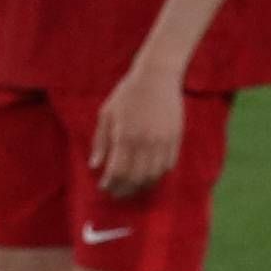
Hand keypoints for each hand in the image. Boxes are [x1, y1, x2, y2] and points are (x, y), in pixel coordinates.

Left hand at [89, 58, 187, 197]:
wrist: (157, 76)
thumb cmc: (127, 93)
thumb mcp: (107, 113)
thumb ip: (100, 141)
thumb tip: (95, 165)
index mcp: (125, 136)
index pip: (117, 171)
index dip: (110, 183)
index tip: (104, 187)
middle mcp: (145, 142)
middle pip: (135, 178)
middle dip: (124, 189)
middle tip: (117, 193)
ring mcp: (162, 142)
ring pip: (153, 176)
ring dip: (141, 186)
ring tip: (132, 188)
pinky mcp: (175, 139)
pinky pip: (167, 166)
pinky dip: (157, 175)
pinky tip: (148, 175)